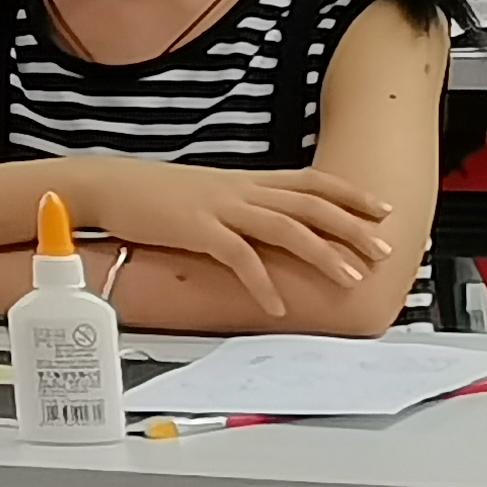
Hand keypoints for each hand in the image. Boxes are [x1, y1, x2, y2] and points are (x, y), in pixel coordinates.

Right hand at [66, 158, 395, 311]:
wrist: (103, 184)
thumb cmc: (149, 193)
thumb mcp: (203, 194)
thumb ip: (238, 205)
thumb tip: (267, 226)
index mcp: (242, 180)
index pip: (307, 181)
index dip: (348, 193)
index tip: (381, 209)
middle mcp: (238, 189)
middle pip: (308, 203)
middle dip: (351, 227)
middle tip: (383, 250)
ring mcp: (218, 207)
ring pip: (284, 227)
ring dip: (321, 253)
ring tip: (349, 278)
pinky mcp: (195, 228)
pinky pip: (238, 257)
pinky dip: (262, 283)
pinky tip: (277, 305)